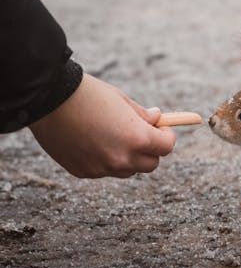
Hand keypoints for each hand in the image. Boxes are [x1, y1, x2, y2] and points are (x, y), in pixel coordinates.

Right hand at [29, 74, 175, 177]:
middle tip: (141, 134)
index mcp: (137, 139)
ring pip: (127, 170)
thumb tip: (157, 119)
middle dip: (150, 150)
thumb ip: (143, 115)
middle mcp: (122, 159)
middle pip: (151, 164)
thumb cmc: (89, 95)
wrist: (48, 100)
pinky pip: (104, 170)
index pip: (166, 147)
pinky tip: (92, 141)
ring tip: (114, 136)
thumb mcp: (122, 100)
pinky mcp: (83, 172)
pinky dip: (105, 160)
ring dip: (129, 157)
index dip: (166, 136)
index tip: (160, 127)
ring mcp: (101, 168)